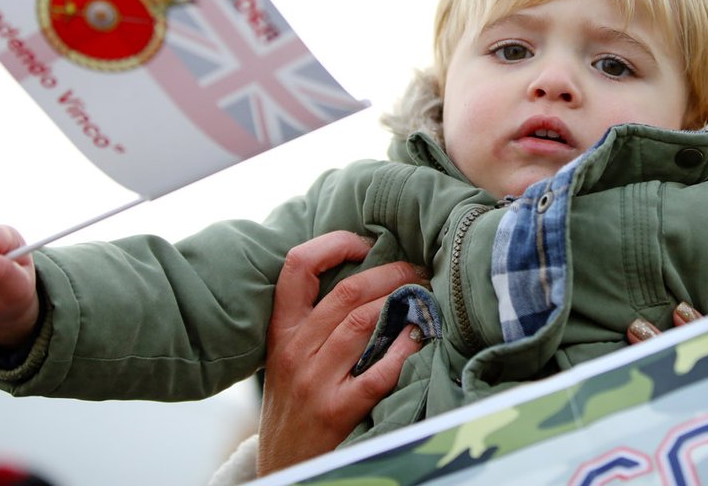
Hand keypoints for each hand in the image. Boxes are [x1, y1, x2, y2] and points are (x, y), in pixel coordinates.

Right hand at [257, 231, 425, 475]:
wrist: (282, 466)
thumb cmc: (293, 406)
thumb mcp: (287, 358)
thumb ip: (313, 322)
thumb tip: (365, 278)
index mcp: (282, 331)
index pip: (296, 268)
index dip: (332, 244)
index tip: (365, 243)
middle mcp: (294, 351)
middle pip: (346, 293)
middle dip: (389, 273)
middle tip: (416, 270)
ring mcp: (313, 382)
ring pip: (362, 324)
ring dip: (401, 305)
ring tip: (425, 298)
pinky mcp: (335, 412)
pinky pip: (376, 373)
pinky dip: (403, 352)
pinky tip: (420, 339)